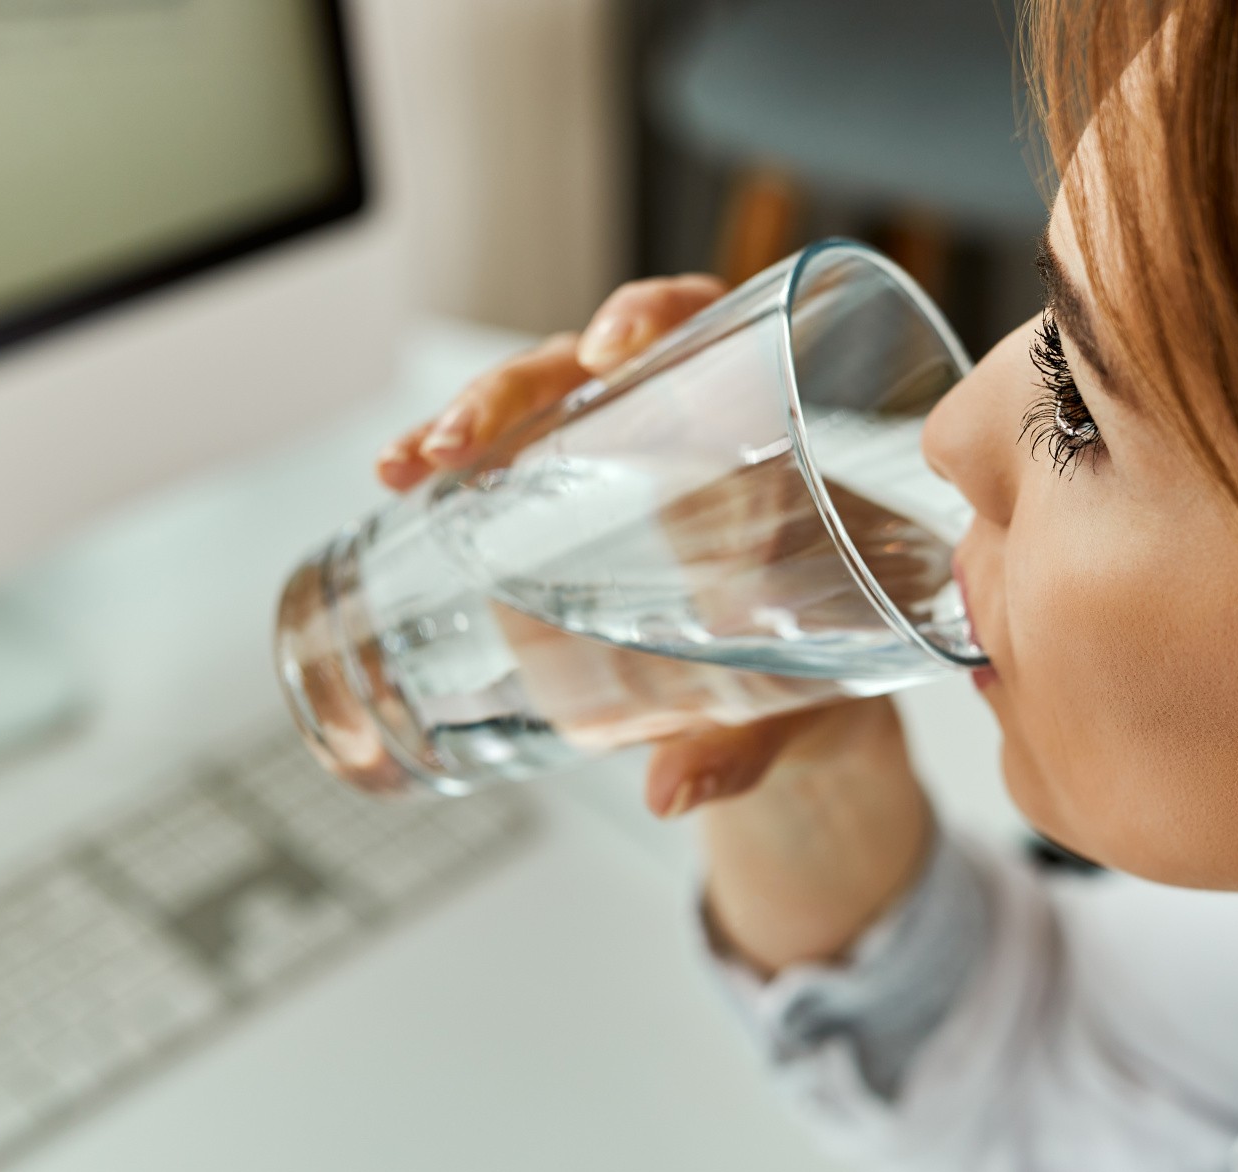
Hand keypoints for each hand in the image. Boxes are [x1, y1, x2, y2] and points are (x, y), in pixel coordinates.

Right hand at [375, 275, 935, 971]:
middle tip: (461, 438)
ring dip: (466, 420)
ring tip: (409, 464)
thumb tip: (671, 790)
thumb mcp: (799, 699)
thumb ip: (746, 741)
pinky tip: (404, 485)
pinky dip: (458, 467)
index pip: (713, 326)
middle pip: (593, 361)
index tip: (615, 349)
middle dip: (514, 385)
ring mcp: (624, 452)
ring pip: (539, 403)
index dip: (658, 315)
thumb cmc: (832, 656)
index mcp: (764, 424)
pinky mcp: (580, 495)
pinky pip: (517, 459)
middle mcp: (684, 419)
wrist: (813, 687)